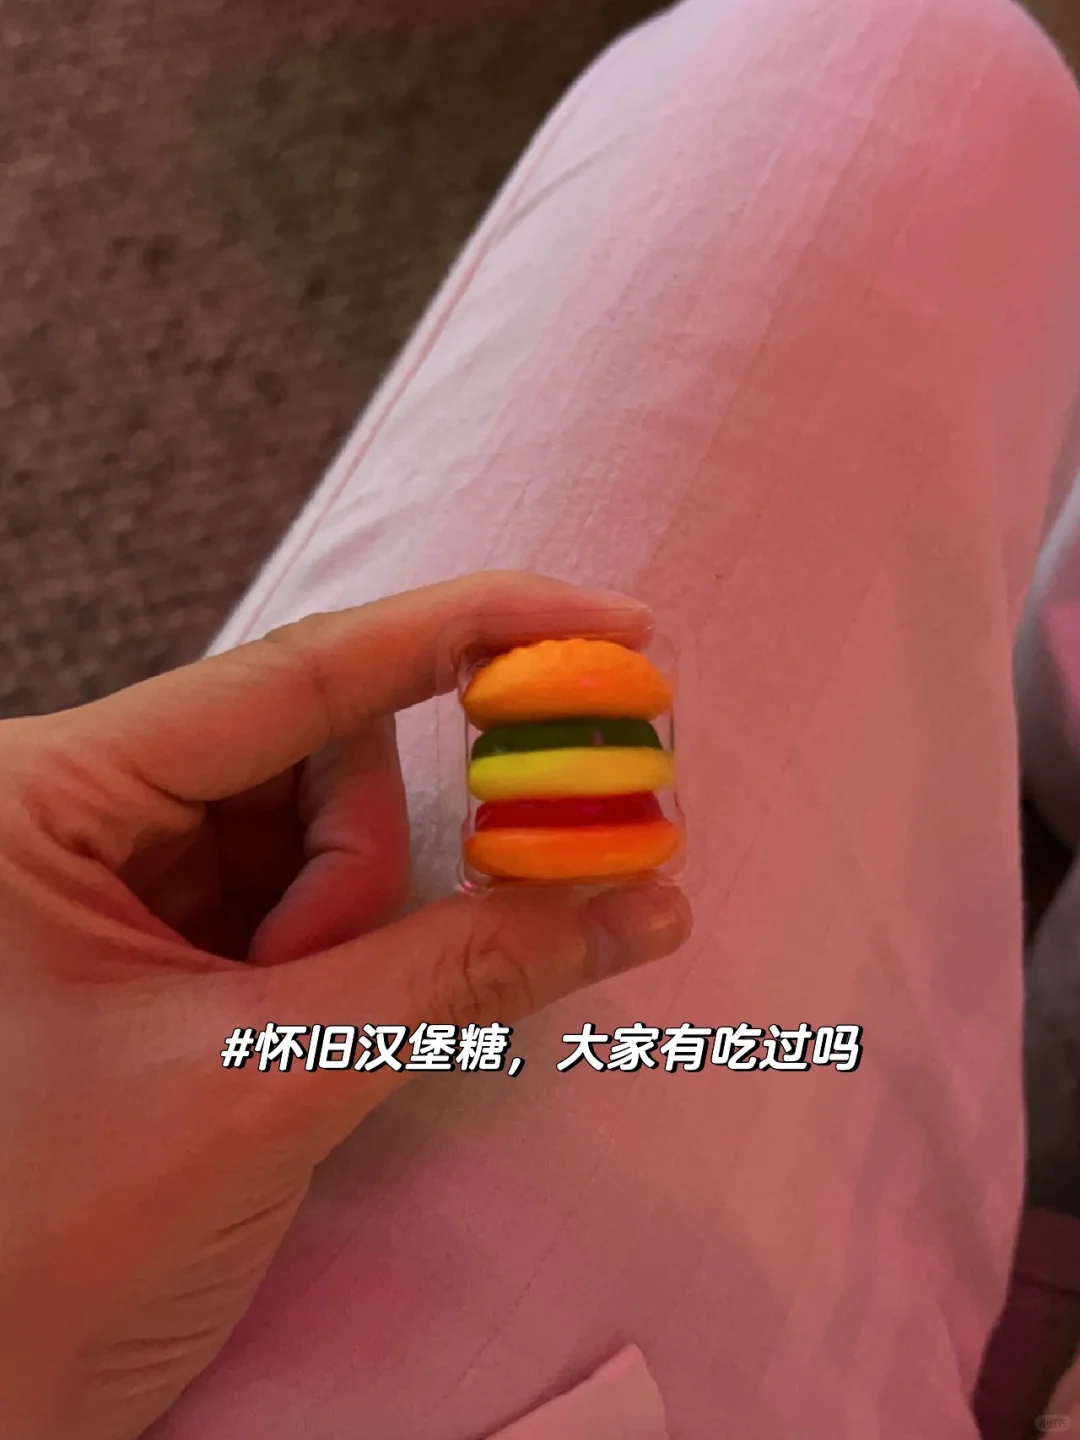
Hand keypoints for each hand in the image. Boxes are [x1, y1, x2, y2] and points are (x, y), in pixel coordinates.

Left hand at [0, 571, 691, 1439]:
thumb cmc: (43, 1253)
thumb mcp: (263, 1089)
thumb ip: (462, 974)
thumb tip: (642, 896)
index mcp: (52, 796)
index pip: (301, 669)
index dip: (473, 632)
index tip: (611, 623)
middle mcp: (82, 808)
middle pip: (317, 758)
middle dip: (370, 873)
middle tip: (346, 988)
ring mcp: (121, 874)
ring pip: (322, 834)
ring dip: (352, 935)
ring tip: (277, 1050)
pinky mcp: (160, 936)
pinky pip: (303, 899)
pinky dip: (342, 957)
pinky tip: (296, 1033)